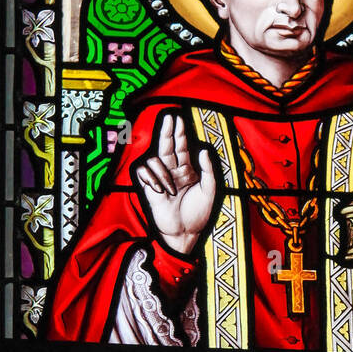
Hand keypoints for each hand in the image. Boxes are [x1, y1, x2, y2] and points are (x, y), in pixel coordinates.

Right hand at [135, 112, 216, 254]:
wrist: (185, 233)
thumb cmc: (198, 215)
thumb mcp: (209, 191)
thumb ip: (208, 170)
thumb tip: (203, 150)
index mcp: (187, 171)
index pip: (181, 147)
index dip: (179, 133)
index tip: (178, 119)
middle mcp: (173, 172)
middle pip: (167, 146)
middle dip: (167, 132)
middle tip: (169, 118)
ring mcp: (160, 179)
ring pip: (155, 161)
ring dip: (162, 173)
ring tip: (170, 191)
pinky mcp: (149, 189)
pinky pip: (143, 173)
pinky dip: (150, 178)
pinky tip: (158, 189)